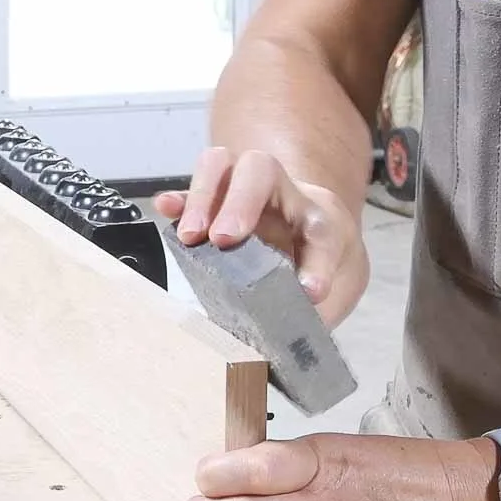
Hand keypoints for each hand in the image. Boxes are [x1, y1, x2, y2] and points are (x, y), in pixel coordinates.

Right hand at [154, 147, 368, 326]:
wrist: (316, 233)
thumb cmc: (321, 263)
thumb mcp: (334, 289)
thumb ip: (318, 311)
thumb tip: (294, 335)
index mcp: (322, 223)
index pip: (323, 232)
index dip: (317, 263)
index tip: (309, 292)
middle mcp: (285, 197)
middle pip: (263, 169)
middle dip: (240, 201)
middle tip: (223, 239)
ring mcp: (248, 193)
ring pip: (225, 165)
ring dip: (203, 196)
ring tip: (191, 236)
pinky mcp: (219, 202)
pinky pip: (196, 190)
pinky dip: (181, 198)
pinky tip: (166, 209)